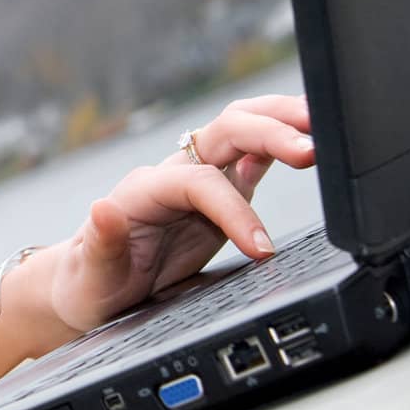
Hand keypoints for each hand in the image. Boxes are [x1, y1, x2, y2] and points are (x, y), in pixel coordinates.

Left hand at [41, 93, 313, 335]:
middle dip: (269, 132)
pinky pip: (251, 159)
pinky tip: (306, 142)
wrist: (89, 287)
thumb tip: (102, 209)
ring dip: (280, 122)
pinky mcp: (216, 196)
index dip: (235, 209)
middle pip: (226, 131)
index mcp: (145, 189)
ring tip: (321, 125)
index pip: (201, 182)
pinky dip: (279, 146)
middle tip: (312, 148)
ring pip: (242, 131)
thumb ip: (101, 242)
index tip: (261, 249)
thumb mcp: (91, 272)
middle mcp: (173, 175)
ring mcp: (197, 180)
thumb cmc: (88, 280)